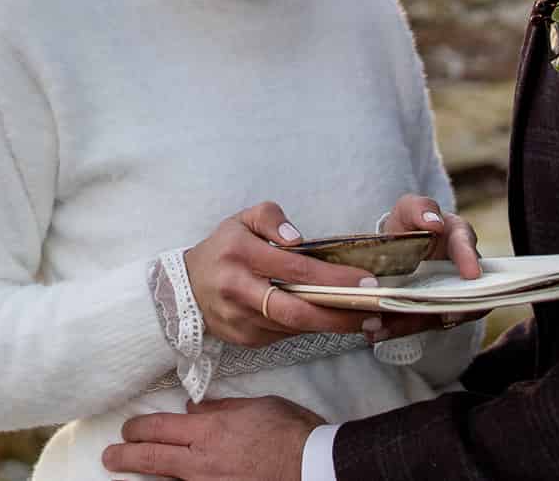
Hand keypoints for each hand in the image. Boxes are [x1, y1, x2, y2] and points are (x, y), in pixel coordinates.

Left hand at [105, 395, 319, 480]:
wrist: (315, 466)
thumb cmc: (291, 433)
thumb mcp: (255, 406)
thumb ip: (220, 408)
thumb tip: (194, 407)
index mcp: (209, 430)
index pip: (159, 428)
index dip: (138, 430)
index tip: (128, 431)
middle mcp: (203, 461)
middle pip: (152, 458)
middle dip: (125, 456)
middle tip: (111, 456)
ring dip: (145, 477)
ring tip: (126, 472)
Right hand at [184, 202, 372, 345]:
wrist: (184, 288)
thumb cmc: (224, 248)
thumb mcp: (243, 219)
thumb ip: (271, 217)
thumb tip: (299, 240)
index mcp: (241, 254)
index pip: (295, 269)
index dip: (333, 278)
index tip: (366, 282)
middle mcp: (238, 290)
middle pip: (296, 312)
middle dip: (339, 316)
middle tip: (373, 314)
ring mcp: (240, 320)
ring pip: (293, 328)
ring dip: (331, 326)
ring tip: (363, 319)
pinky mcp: (244, 340)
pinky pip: (284, 336)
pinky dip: (309, 329)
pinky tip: (328, 321)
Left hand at [378, 191, 488, 332]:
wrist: (395, 250)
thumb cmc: (410, 225)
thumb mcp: (409, 210)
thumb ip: (420, 209)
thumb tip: (434, 223)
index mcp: (459, 242)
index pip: (468, 248)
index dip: (470, 259)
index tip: (471, 273)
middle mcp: (460, 275)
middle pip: (464, 296)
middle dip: (454, 308)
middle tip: (442, 317)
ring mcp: (446, 298)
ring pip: (436, 316)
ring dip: (412, 323)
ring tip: (383, 327)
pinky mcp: (429, 315)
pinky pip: (416, 325)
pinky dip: (396, 329)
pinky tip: (376, 331)